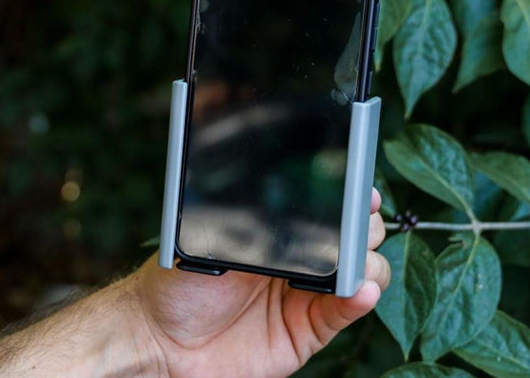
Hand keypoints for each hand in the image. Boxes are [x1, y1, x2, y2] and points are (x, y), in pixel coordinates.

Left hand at [136, 188, 389, 377]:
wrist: (159, 336)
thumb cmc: (181, 279)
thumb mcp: (216, 236)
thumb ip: (258, 225)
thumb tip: (299, 208)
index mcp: (281, 234)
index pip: (329, 214)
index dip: (352, 202)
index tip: (362, 192)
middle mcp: (301, 261)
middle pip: (355, 239)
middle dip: (366, 228)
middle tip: (360, 225)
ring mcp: (306, 297)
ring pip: (361, 275)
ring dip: (369, 264)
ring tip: (358, 261)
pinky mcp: (306, 332)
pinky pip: (343, 315)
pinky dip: (360, 301)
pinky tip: (362, 289)